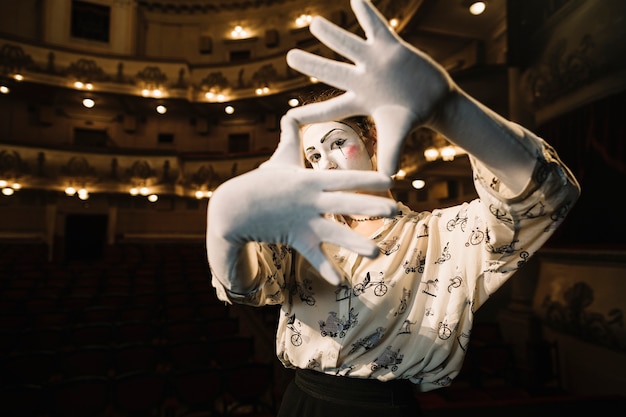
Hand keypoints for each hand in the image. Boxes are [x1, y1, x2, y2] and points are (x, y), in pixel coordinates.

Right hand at [207, 116, 396, 286]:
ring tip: (377, 252)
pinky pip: (311, 255)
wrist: (232, 207)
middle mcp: (310, 200)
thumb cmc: (260, 182)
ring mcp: (303, 220)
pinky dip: (324, 269)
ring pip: (333, 233)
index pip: (344, 178)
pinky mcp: (294, 237)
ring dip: (355, 243)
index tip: (390, 179)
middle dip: (370, 207)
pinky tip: (340, 282)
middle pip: (344, 204)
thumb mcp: (279, 158)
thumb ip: (290, 137)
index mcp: (311, 180)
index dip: (367, 178)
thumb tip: (289, 113)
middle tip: (395, 211)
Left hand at [285, 0, 454, 176]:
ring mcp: (374, 61)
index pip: (330, 108)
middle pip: (330, 71)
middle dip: (310, 64)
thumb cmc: (412, 118)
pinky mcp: (391, 46)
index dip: (310, 112)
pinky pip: (376, 26)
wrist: (434, 99)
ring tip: (313, 23)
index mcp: (359, 101)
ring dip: (331, 34)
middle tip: (288, 56)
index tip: (289, 115)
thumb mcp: (399, 135)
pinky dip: (367, 12)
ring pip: (348, 45)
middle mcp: (362, 79)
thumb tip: (387, 181)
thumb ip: (391, 155)